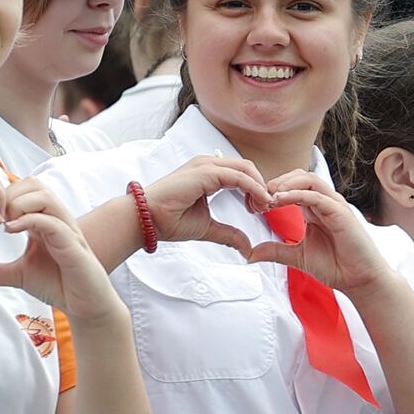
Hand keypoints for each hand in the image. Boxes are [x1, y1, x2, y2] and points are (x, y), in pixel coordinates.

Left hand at [0, 178, 121, 319]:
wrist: (85, 306)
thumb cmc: (57, 284)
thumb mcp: (16, 275)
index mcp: (43, 219)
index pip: (24, 188)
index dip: (1, 194)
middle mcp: (56, 219)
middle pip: (34, 183)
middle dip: (9, 194)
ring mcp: (66, 229)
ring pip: (45, 196)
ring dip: (19, 204)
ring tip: (3, 222)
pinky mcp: (74, 245)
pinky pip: (53, 222)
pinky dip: (30, 221)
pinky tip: (11, 230)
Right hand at [142, 155, 272, 254]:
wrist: (147, 220)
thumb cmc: (168, 221)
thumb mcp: (207, 227)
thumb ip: (228, 234)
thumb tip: (247, 248)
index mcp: (206, 174)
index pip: (240, 173)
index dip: (255, 189)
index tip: (260, 209)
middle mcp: (207, 165)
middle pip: (246, 167)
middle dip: (261, 186)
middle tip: (266, 208)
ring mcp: (205, 165)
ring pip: (245, 168)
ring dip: (259, 186)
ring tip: (263, 207)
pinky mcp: (205, 172)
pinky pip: (238, 176)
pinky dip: (253, 188)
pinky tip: (258, 203)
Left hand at [245, 170, 391, 294]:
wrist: (360, 281)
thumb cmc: (335, 266)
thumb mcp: (296, 256)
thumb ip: (275, 251)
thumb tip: (251, 253)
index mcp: (314, 209)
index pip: (292, 186)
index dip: (271, 190)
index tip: (253, 204)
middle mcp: (325, 203)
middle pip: (300, 176)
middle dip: (276, 182)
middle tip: (257, 196)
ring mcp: (334, 206)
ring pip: (309, 180)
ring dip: (285, 184)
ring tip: (268, 194)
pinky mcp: (341, 213)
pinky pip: (316, 196)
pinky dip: (296, 195)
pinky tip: (280, 200)